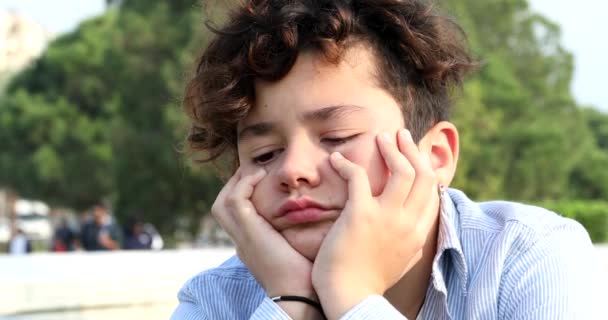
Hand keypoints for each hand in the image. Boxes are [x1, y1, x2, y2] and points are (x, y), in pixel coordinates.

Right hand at [211, 168, 315, 298]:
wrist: (300, 294)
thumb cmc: (306, 276)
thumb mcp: (297, 250)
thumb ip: (296, 234)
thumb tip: (314, 217)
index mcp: (251, 246)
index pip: (235, 216)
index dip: (244, 195)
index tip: (262, 180)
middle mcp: (241, 241)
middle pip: (221, 207)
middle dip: (234, 185)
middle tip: (255, 171)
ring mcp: (242, 237)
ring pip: (222, 202)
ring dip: (238, 182)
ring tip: (257, 171)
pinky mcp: (248, 231)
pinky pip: (236, 200)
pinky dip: (245, 184)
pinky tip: (261, 175)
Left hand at [312, 129, 439, 318]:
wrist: (350, 298)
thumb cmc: (368, 281)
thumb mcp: (401, 261)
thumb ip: (410, 241)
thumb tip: (415, 229)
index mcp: (418, 234)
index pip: (432, 192)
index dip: (424, 167)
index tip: (412, 154)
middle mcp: (408, 223)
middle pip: (423, 175)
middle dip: (412, 150)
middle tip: (399, 135)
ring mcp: (387, 218)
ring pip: (402, 170)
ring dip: (391, 148)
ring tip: (380, 137)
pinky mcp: (361, 215)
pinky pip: (358, 177)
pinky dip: (347, 164)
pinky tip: (336, 160)